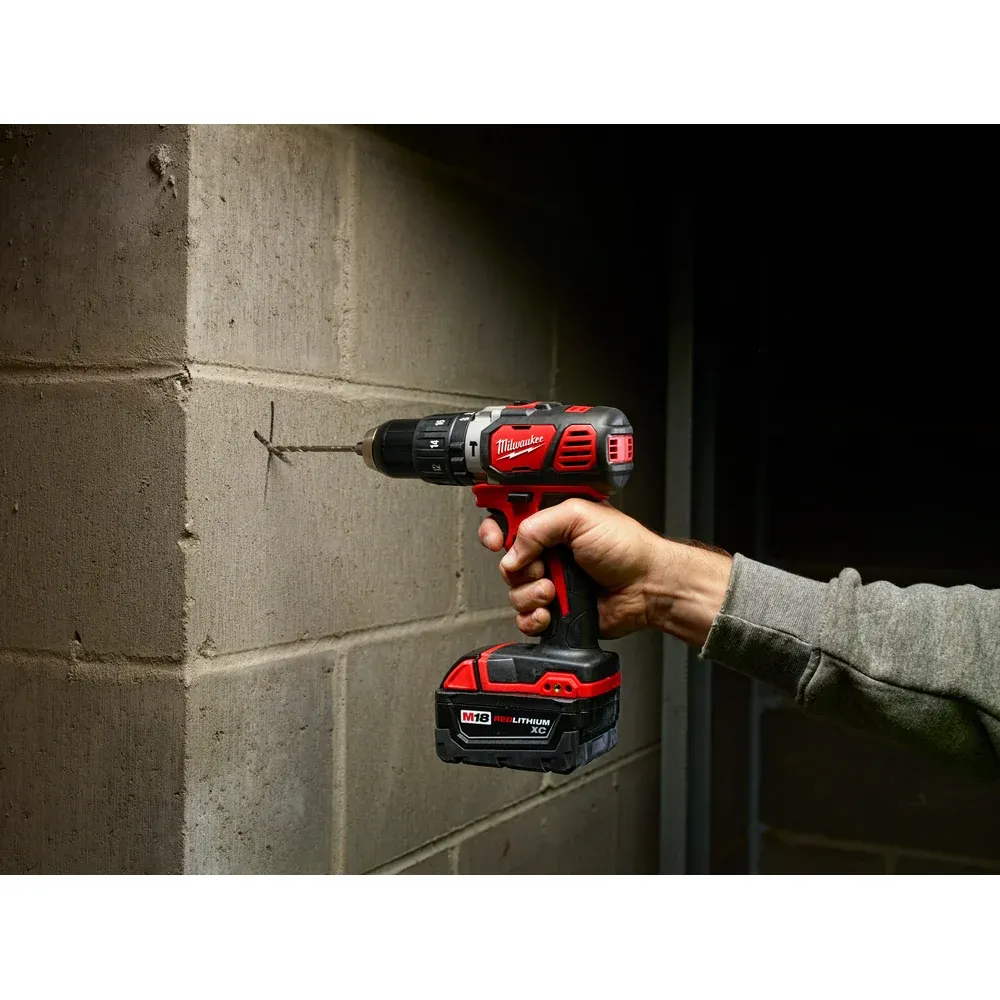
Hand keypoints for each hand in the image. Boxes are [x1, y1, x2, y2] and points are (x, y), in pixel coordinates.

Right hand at [478, 499, 731, 645]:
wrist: (647, 587)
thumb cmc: (627, 548)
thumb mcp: (580, 517)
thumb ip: (538, 526)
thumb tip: (512, 551)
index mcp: (551, 522)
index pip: (507, 520)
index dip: (494, 529)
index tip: (495, 540)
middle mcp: (548, 551)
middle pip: (506, 560)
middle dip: (520, 567)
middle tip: (542, 567)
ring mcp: (550, 580)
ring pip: (514, 591)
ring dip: (531, 594)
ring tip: (555, 591)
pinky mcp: (555, 609)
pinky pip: (526, 618)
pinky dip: (534, 618)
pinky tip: (551, 612)